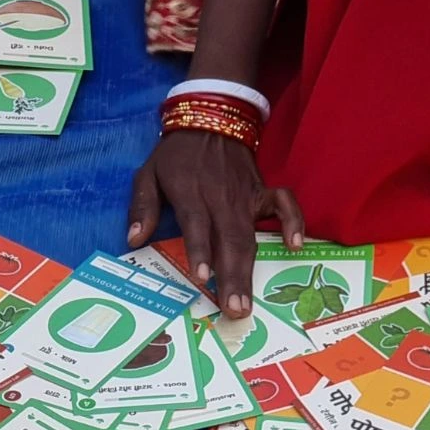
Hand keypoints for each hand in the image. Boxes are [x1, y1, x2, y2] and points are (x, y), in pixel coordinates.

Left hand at [128, 130, 303, 317]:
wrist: (211, 118)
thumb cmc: (176, 154)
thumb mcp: (148, 173)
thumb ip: (142, 206)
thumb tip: (135, 239)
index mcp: (190, 192)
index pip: (197, 224)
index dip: (201, 251)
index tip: (204, 278)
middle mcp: (220, 196)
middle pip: (228, 239)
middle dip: (231, 277)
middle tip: (234, 310)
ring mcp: (245, 195)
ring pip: (250, 236)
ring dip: (250, 270)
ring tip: (248, 303)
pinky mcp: (263, 191)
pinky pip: (284, 205)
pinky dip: (293, 222)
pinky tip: (294, 246)